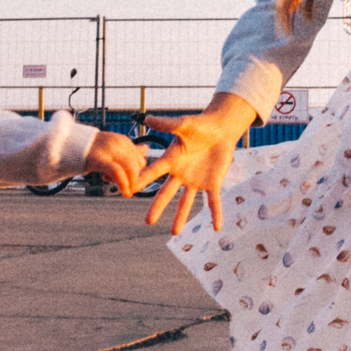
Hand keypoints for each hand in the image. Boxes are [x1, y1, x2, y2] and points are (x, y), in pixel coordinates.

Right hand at [84, 131, 147, 196]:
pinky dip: (124, 184)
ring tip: (126, 192)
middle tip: (128, 188)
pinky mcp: (99, 159)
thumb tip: (146, 148)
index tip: (129, 182)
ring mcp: (109, 150)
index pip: (141, 159)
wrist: (66, 146)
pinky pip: (118, 172)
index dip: (138, 174)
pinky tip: (125, 193)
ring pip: (131, 168)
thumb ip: (129, 150)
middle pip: (139, 164)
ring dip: (131, 183)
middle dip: (136, 179)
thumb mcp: (112, 149)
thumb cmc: (89, 151)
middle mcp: (118, 143)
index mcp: (122, 141)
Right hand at [142, 94, 260, 235]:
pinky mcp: (212, 183)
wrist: (220, 129)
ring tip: (175, 232)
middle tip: (148, 222)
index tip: (129, 190)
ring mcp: (196, 181)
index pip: (153, 172)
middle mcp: (180, 174)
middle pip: (166, 193)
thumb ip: (166, 124)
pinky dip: (215, 214)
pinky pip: (213, 201)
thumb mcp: (183, 124)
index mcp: (171, 161)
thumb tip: (146, 117)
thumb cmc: (200, 125)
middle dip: (157, 208)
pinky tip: (216, 227)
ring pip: (186, 202)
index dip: (142, 181)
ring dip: (181, 217)